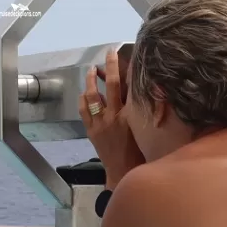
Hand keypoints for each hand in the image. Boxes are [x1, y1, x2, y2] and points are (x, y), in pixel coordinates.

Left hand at [79, 46, 145, 189]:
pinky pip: (83, 110)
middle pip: (110, 86)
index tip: (125, 56)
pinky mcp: (91, 131)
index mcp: (130, 115)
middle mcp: (113, 116)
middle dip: (108, 67)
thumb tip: (142, 91)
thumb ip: (140, 110)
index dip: (125, 70)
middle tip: (108, 54)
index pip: (127, 87)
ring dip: (90, 80)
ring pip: (92, 96)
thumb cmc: (139, 151)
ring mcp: (100, 123)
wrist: (123, 172)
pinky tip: (84, 92)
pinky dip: (83, 98)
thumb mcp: (143, 128)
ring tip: (91, 70)